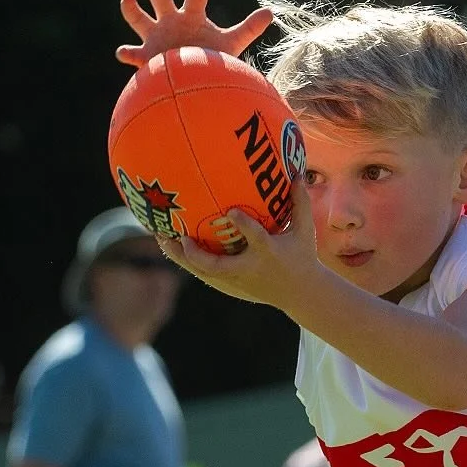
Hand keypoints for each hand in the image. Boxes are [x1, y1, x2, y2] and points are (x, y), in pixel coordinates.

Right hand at [117, 0, 272, 67]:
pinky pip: (133, 54)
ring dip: (131, 7)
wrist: (196, 81)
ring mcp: (156, 37)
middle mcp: (170, 22)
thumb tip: (270, 12)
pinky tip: (122, 53)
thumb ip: (248, 28)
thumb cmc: (211, 58)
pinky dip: (127, 54)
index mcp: (190, 16)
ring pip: (138, 18)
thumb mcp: (232, 44)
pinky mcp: (147, 57)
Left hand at [158, 184, 319, 311]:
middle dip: (197, 253)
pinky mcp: (232, 285)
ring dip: (181, 257)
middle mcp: (249, 268)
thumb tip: (296, 172)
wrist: (301, 293)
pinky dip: (186, 260)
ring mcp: (238, 279)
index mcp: (268, 253)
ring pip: (204, 271)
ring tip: (161, 238)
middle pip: (218, 266)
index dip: (244, 225)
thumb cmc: (301, 256)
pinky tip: (171, 245)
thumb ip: (300, 202)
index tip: (231, 211)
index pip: (256, 239)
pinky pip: (204, 272)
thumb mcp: (305, 231)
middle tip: (180, 236)